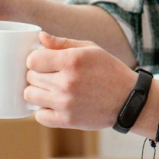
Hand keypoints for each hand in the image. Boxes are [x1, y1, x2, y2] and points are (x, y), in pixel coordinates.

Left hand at [25, 32, 140, 129]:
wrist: (129, 99)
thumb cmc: (109, 70)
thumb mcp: (91, 49)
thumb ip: (63, 43)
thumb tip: (40, 37)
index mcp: (72, 61)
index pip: (33, 60)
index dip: (36, 59)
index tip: (44, 62)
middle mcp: (66, 82)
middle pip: (30, 77)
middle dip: (37, 74)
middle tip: (51, 75)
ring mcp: (65, 103)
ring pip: (30, 95)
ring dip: (37, 91)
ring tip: (51, 89)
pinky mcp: (67, 120)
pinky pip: (39, 116)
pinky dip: (43, 110)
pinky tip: (54, 104)